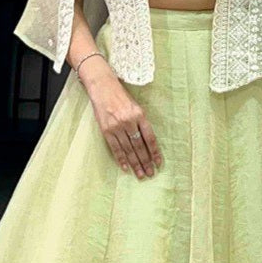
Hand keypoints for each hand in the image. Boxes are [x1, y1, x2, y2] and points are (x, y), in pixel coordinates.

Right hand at [80, 62, 162, 178]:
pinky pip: (115, 148)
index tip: (158, 163)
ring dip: (135, 163)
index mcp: (139, 115)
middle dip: (146, 161)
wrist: (103, 88)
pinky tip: (126, 168)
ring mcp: (117, 126)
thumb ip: (141, 122)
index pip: (150, 138)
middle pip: (139, 146)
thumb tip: (147, 142)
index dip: (155, 152)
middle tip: (150, 173)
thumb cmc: (121, 97)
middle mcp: (129, 121)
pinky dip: (121, 159)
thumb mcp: (136, 106)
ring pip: (128, 149)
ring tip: (141, 174)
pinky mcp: (106, 130)